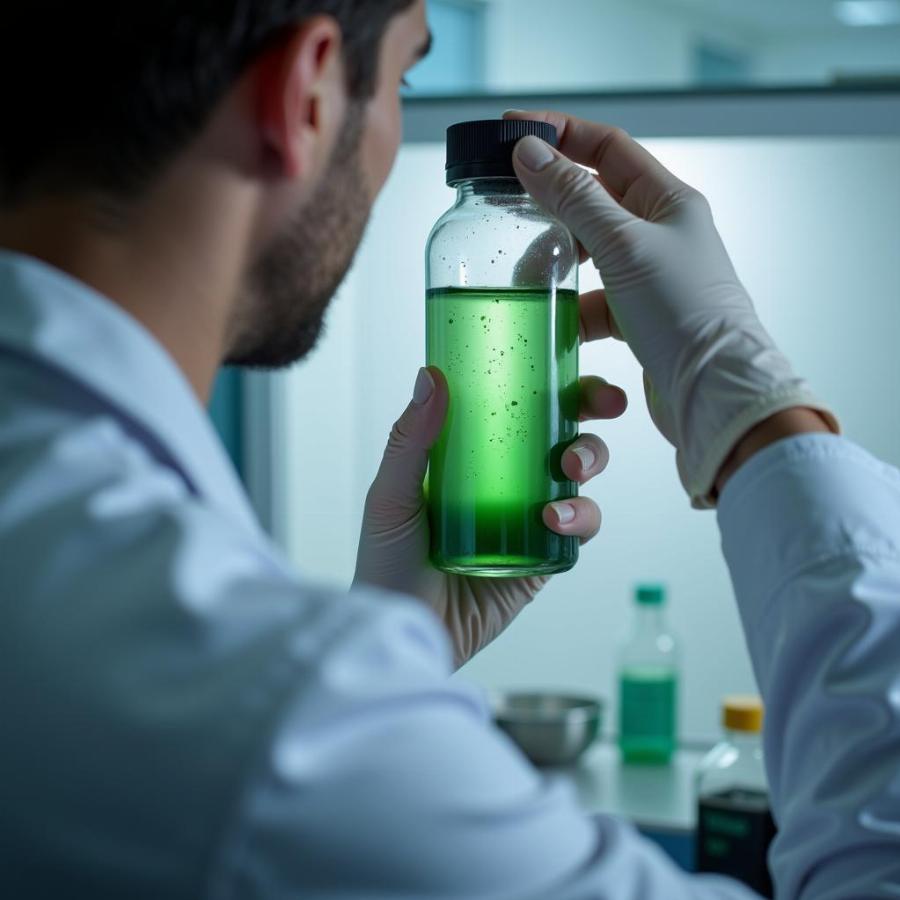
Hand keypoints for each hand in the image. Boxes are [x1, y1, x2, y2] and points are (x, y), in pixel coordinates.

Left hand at [353, 366, 625, 668]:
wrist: (407, 635)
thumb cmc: (387, 566)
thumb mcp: (391, 497)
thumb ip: (409, 441)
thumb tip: (431, 375)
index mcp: (471, 456)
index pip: (516, 405)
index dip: (547, 381)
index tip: (569, 360)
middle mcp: (505, 480)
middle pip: (562, 431)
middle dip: (592, 411)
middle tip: (605, 404)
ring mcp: (528, 517)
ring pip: (580, 475)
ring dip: (590, 458)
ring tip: (571, 470)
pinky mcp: (545, 556)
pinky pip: (579, 528)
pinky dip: (581, 516)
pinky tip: (556, 519)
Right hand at [505, 110, 837, 506]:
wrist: (712, 390)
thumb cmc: (684, 312)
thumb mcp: (624, 245)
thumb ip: (574, 199)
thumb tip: (530, 153)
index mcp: (668, 201)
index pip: (608, 148)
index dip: (561, 133)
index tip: (514, 129)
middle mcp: (661, 233)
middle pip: (593, 200)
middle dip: (549, 204)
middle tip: (505, 206)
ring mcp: (648, 276)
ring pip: (588, 253)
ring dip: (554, 259)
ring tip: (522, 276)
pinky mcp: (637, 315)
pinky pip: (592, 298)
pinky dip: (569, 305)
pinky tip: (551, 317)